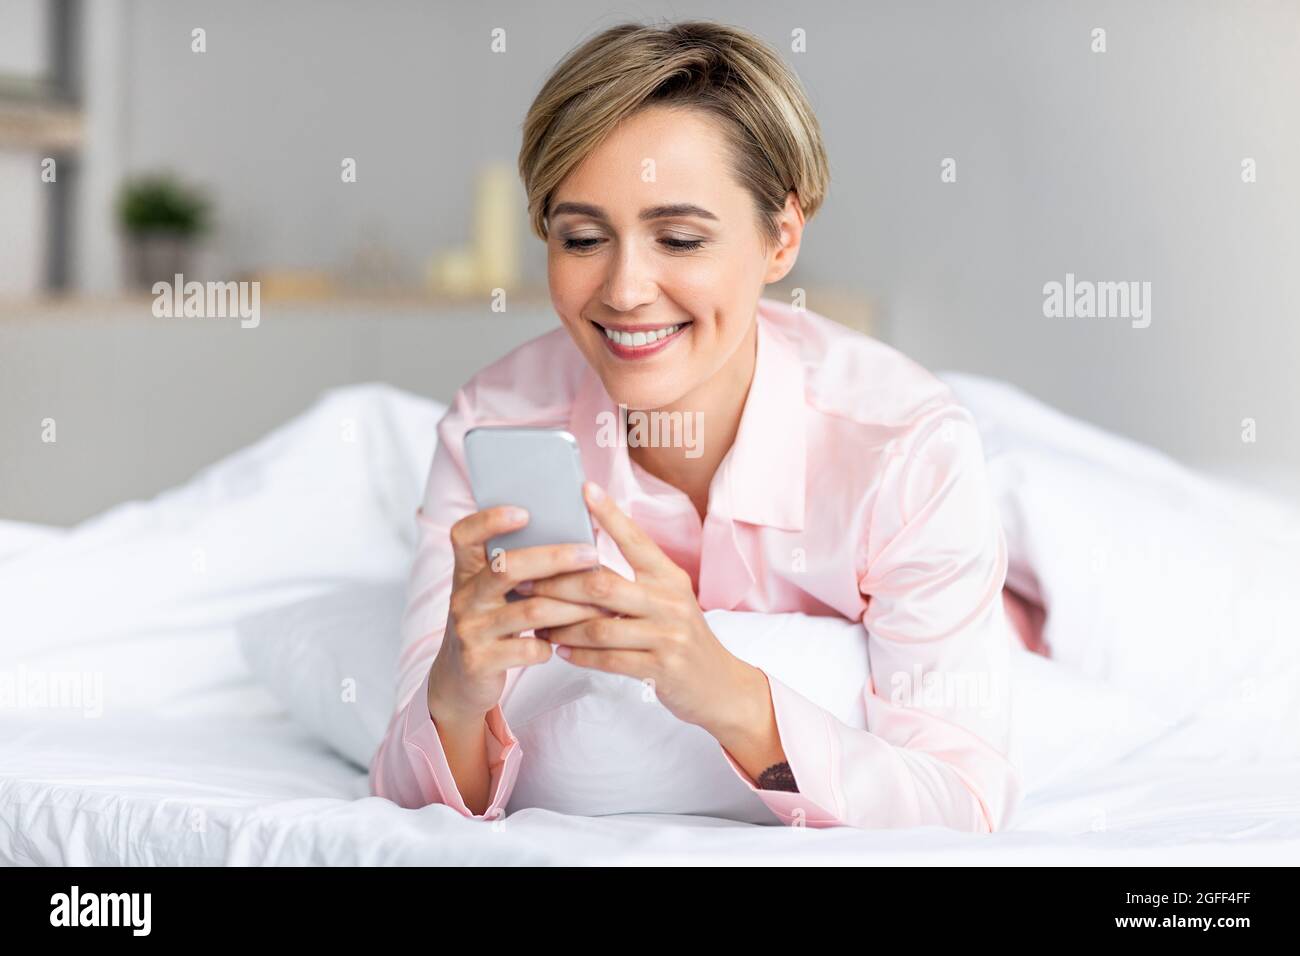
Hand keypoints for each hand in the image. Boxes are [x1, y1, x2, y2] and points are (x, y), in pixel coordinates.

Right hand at [426, 504, 611, 726]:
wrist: (461, 681)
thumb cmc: (492, 625)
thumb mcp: (494, 594)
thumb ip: (520, 570)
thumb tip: (581, 539)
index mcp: (466, 572)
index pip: (464, 535)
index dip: (489, 520)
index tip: (524, 512)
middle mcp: (463, 597)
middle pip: (508, 568)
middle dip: (555, 558)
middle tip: (591, 554)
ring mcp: (469, 630)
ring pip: (529, 610)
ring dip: (572, 607)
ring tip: (601, 605)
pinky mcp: (479, 661)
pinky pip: (527, 649)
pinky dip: (552, 644)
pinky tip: (564, 643)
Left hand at [529, 482, 767, 737]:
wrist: (719, 683)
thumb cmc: (681, 635)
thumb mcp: (669, 598)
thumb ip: (636, 578)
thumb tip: (583, 555)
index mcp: (670, 577)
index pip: (636, 540)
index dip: (610, 514)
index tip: (585, 489)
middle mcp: (670, 601)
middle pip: (602, 585)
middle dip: (557, 585)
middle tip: (523, 582)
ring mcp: (667, 635)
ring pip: (599, 627)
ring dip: (562, 627)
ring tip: (537, 624)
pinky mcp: (661, 668)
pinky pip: (609, 660)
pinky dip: (579, 655)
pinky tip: (560, 650)